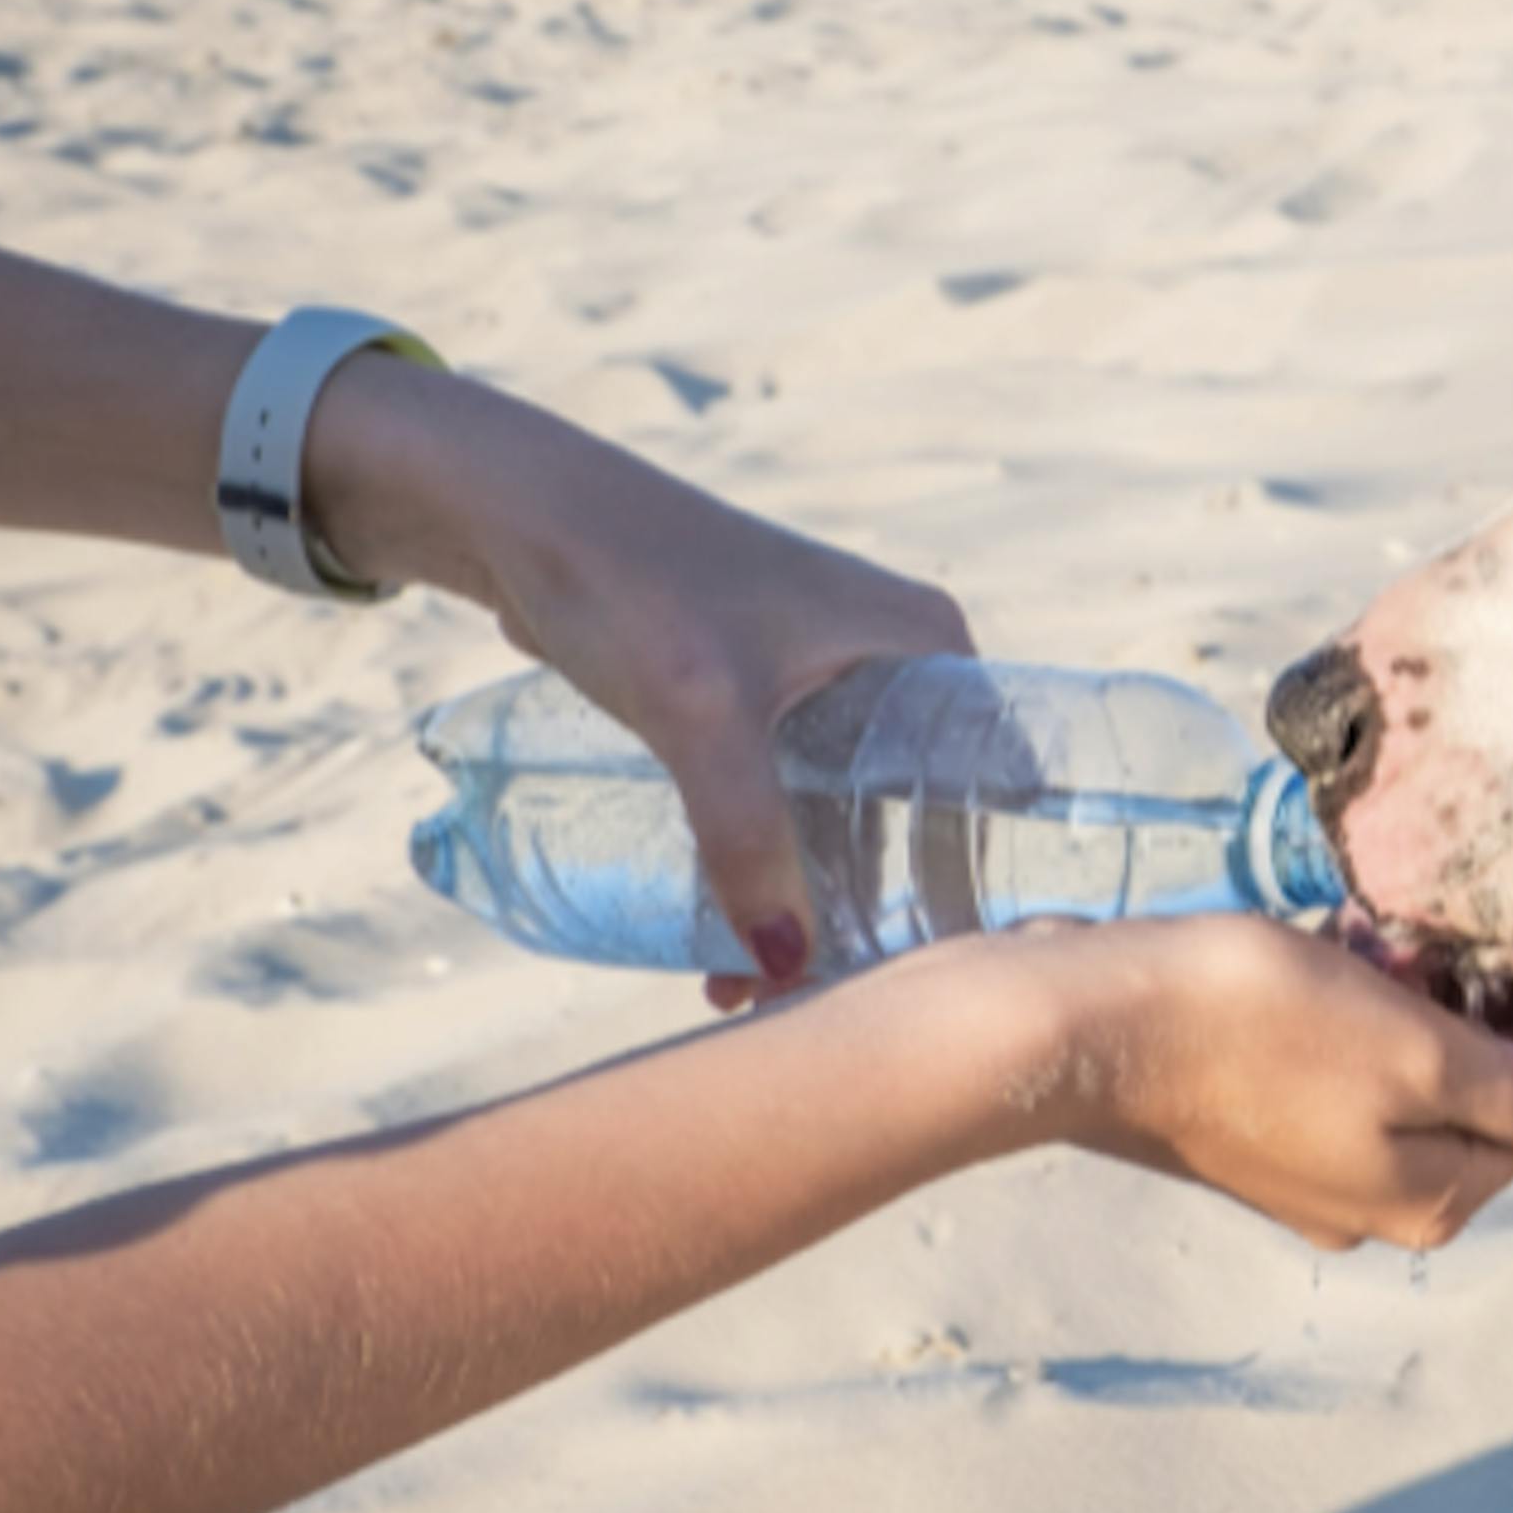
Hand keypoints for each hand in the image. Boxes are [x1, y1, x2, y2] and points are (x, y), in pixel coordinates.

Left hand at [304, 358, 970, 987]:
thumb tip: (785, 973)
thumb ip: (745, 838)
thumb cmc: (631, 579)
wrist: (519, 510)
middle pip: (915, 817)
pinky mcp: (759, 697)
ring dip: (806, 901)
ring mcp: (826, 678)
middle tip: (825, 1002)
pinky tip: (727, 936)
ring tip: (755, 988)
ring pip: (842, 816)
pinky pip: (787, 801)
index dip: (970, 884)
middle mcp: (894, 660)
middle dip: (871, 914)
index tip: (929, 973)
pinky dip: (764, 865)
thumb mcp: (701, 713)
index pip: (994, 784)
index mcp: (927, 645)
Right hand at [983, 917, 1512, 1251]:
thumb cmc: (1260, 1032)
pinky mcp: (1255, 1122)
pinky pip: (1341, 1061)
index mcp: (1434, 1199)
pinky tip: (1332, 954)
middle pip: (1479, 1096)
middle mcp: (1377, 1203)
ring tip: (1386, 933)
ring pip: (1410, 1072)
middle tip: (1457, 926)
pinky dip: (1355, 1004)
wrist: (1094, 1026)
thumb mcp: (1420, 1055)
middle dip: (1482, 1004)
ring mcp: (1310, 1167)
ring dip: (1417, 995)